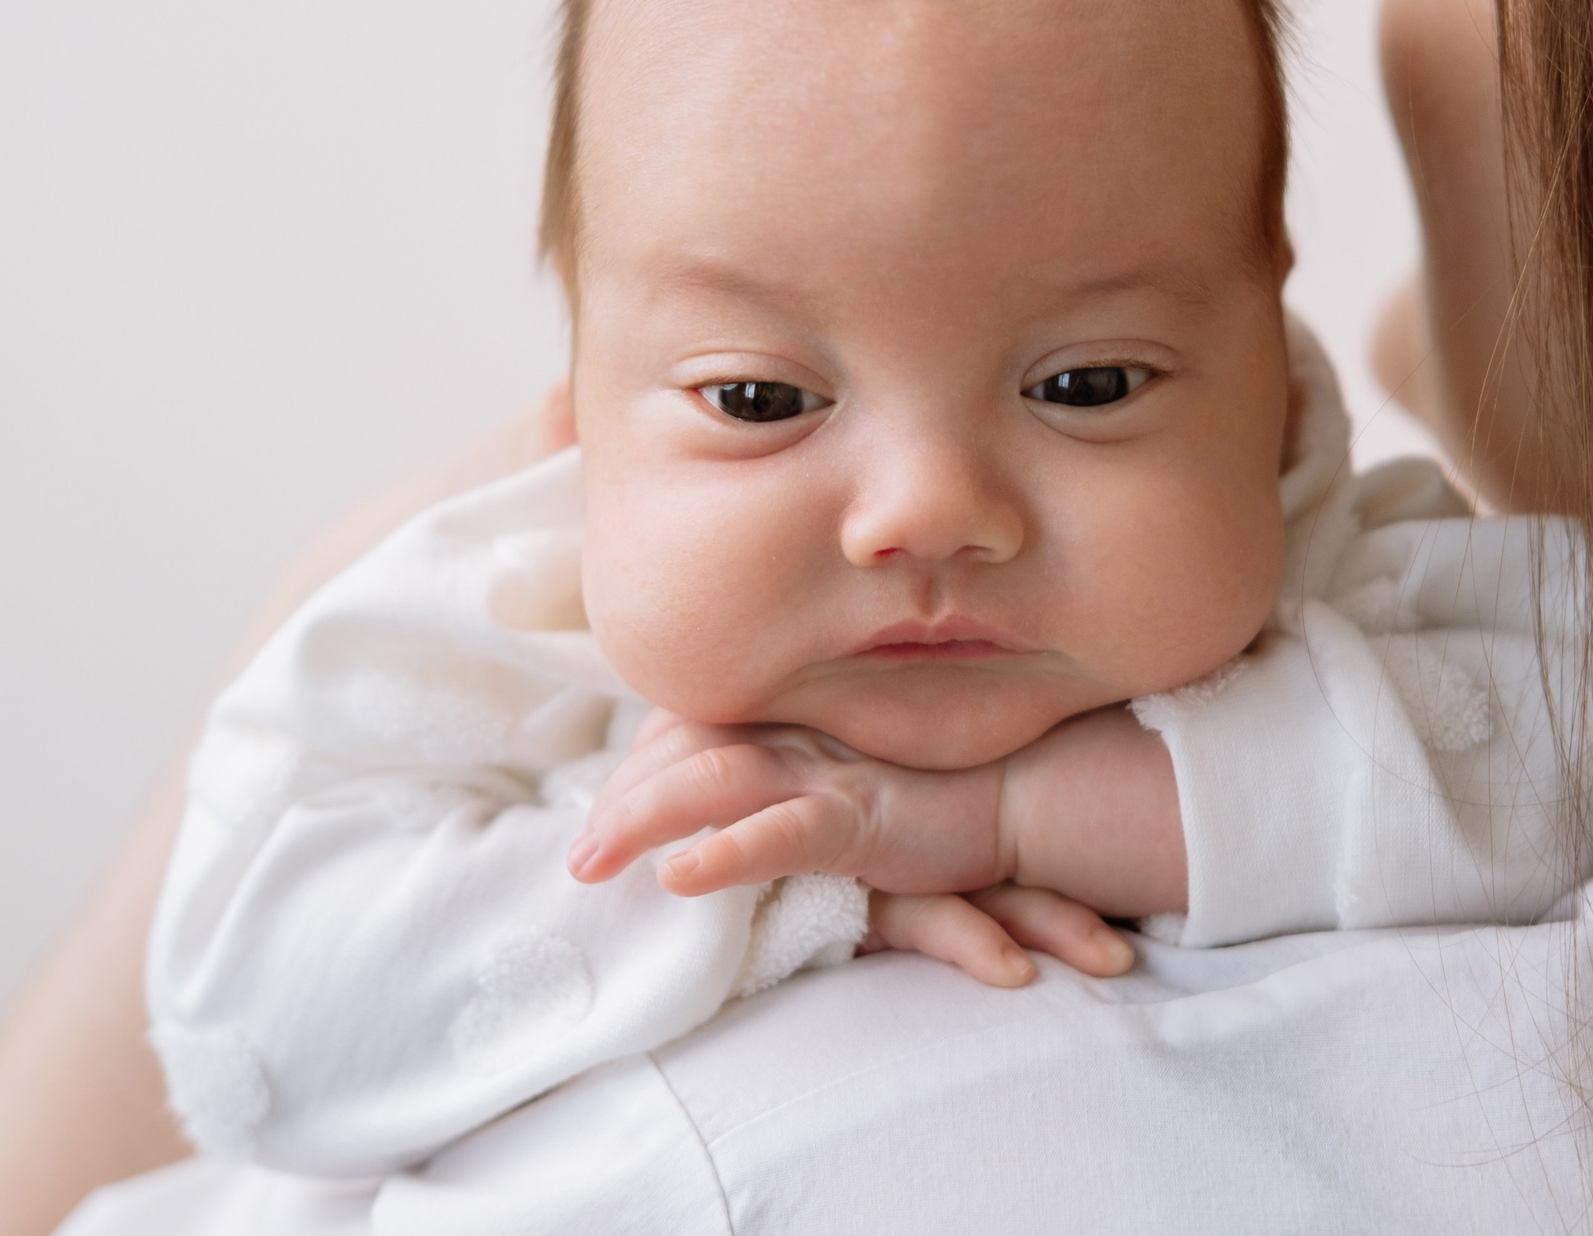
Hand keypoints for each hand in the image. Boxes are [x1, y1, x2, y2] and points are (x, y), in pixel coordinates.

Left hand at [566, 711, 1132, 985]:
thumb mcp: (832, 780)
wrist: (1018, 794)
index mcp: (784, 715)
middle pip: (678, 747)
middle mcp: (795, 729)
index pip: (682, 728)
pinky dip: (726, 852)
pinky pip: (780, 831)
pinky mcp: (858, 817)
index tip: (597, 821)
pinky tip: (678, 876)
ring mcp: (824, 769)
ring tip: (589, 864)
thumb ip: (774, 780)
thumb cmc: (923, 794)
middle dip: (615, 801)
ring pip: (709, 779)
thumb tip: (703, 809)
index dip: (631, 770)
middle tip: (574, 859)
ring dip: (639, 819)